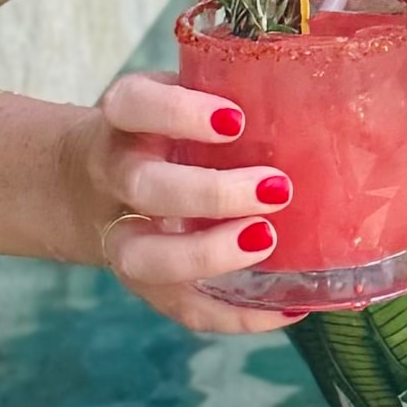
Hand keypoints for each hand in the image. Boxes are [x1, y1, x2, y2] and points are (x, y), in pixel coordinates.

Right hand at [81, 65, 306, 333]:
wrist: (83, 183)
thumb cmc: (161, 132)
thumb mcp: (178, 96)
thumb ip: (228, 90)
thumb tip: (323, 90)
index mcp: (124, 121)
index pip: (135, 106)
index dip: (180, 112)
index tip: (235, 119)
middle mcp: (115, 176)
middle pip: (144, 187)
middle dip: (209, 193)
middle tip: (275, 188)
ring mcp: (122, 235)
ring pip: (146, 259)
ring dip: (209, 256)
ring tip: (267, 240)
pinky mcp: (143, 283)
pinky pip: (181, 309)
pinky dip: (235, 317)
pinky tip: (288, 308)